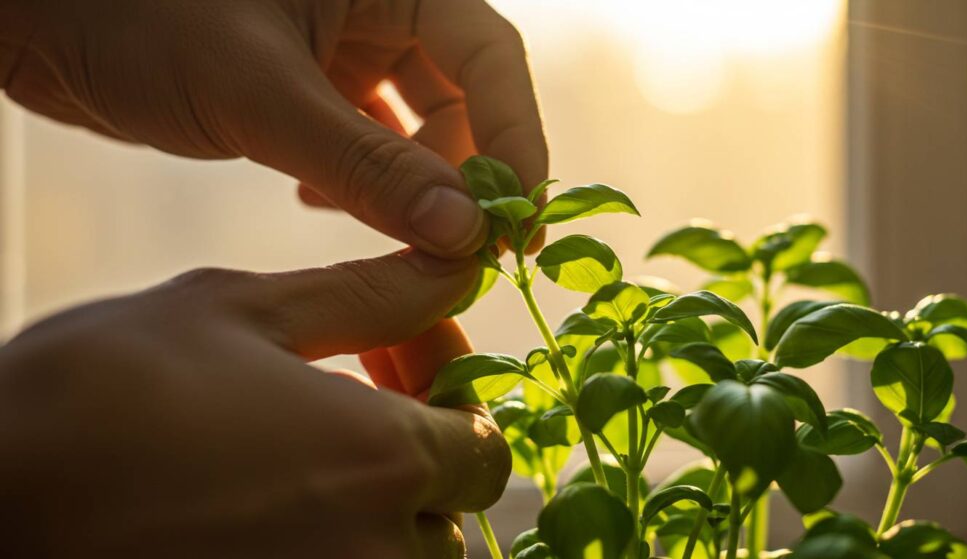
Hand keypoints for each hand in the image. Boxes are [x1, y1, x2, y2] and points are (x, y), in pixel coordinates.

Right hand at [0, 251, 510, 557]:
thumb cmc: (105, 389)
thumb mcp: (242, 313)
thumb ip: (372, 296)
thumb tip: (457, 263)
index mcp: (381, 460)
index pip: (488, 449)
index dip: (454, 398)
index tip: (399, 361)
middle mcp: (372, 553)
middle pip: (451, 517)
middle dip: (418, 459)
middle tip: (352, 398)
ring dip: (379, 512)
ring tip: (305, 446)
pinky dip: (331, 541)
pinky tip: (270, 495)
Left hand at [2, 0, 547, 255]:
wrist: (37, 18)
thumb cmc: (134, 19)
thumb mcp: (260, 94)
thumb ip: (366, 165)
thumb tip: (464, 233)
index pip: (488, 58)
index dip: (514, 140)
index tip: (520, 222)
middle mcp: (375, 9)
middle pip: (461, 99)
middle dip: (464, 176)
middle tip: (464, 251)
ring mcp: (339, 48)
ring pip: (413, 127)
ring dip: (411, 187)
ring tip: (393, 234)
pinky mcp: (304, 86)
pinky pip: (363, 140)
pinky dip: (360, 182)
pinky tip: (322, 203)